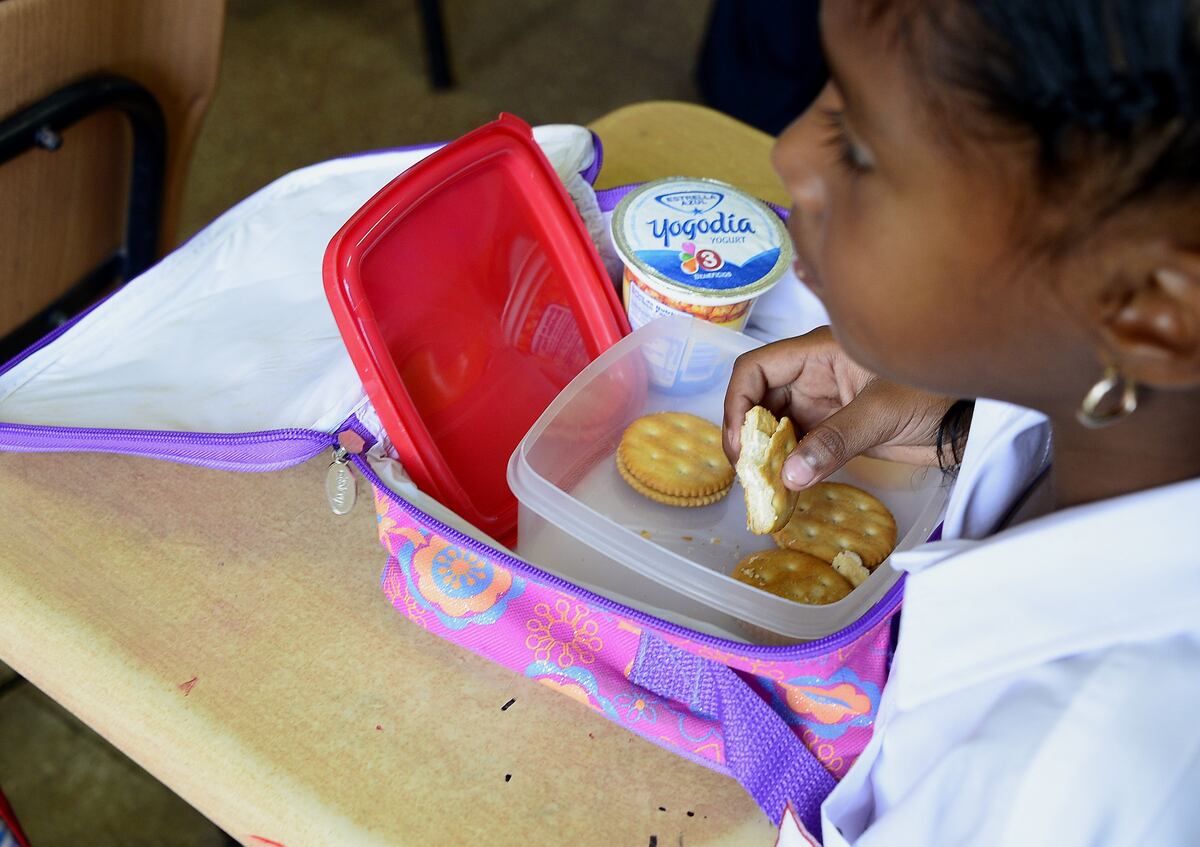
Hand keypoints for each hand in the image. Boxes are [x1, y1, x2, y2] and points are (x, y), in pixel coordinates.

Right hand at [723, 326, 958, 488]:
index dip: (738, 402)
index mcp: (818, 352)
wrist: (972, 420)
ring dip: (766, 456)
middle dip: (748, 435)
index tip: (739, 441)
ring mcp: (824, 404)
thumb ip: (836, 441)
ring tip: (763, 485)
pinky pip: (799, 448)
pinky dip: (788, 467)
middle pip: (759, 400)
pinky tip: (785, 487)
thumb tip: (790, 475)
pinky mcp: (836, 431)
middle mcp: (814, 376)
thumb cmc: (937, 393)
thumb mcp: (883, 412)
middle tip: (748, 472)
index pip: (756, 368)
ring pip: (776, 427)